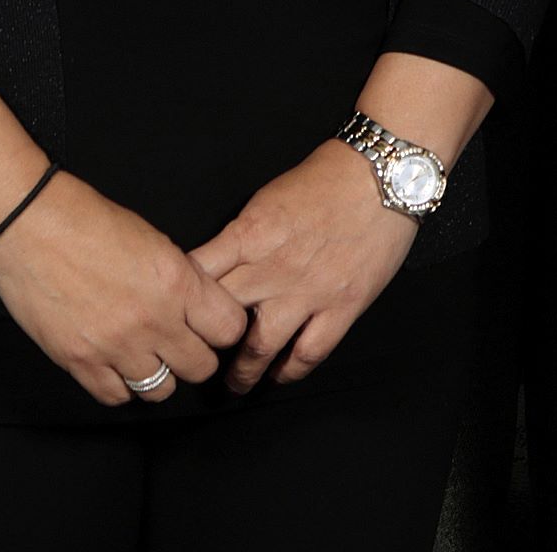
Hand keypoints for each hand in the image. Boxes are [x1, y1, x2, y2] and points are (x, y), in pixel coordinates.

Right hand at [0, 172, 249, 406]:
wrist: (31, 226)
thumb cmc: (91, 223)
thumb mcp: (156, 242)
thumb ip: (182, 280)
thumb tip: (197, 305)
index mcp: (178, 283)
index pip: (230, 329)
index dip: (225, 329)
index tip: (212, 326)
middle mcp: (153, 320)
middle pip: (201, 367)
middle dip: (196, 356)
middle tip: (181, 344)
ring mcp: (115, 346)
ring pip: (161, 391)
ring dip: (159, 375)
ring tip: (148, 356)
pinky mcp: (78, 361)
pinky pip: (116, 397)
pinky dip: (120, 386)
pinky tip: (116, 366)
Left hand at [188, 141, 419, 390]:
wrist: (384, 174)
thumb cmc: (326, 178)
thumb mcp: (266, 200)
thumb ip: (241, 237)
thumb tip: (218, 265)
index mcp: (247, 237)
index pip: (196, 279)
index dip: (177, 303)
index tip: (172, 318)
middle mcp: (271, 270)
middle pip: (219, 320)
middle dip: (203, 344)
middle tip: (197, 359)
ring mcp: (308, 293)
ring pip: (260, 348)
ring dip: (243, 372)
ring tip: (236, 383)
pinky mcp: (342, 306)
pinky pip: (309, 352)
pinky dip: (291, 370)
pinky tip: (281, 374)